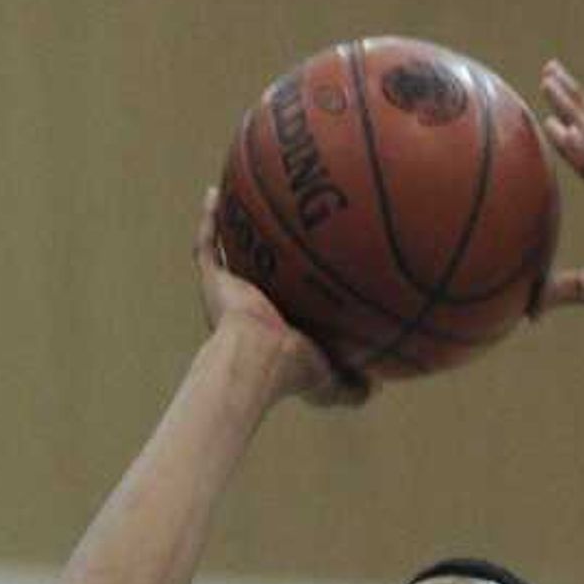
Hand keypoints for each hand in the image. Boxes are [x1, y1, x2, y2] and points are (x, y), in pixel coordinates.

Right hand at [193, 190, 370, 409]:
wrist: (260, 358)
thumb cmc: (294, 370)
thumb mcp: (331, 380)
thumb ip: (352, 385)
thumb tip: (376, 389)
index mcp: (276, 327)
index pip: (285, 302)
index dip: (293, 285)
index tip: (308, 260)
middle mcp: (252, 307)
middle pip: (257, 272)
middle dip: (262, 251)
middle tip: (276, 219)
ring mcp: (231, 293)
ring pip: (229, 253)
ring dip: (230, 229)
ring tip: (237, 195)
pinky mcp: (215, 283)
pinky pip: (206, 246)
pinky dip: (207, 221)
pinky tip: (214, 194)